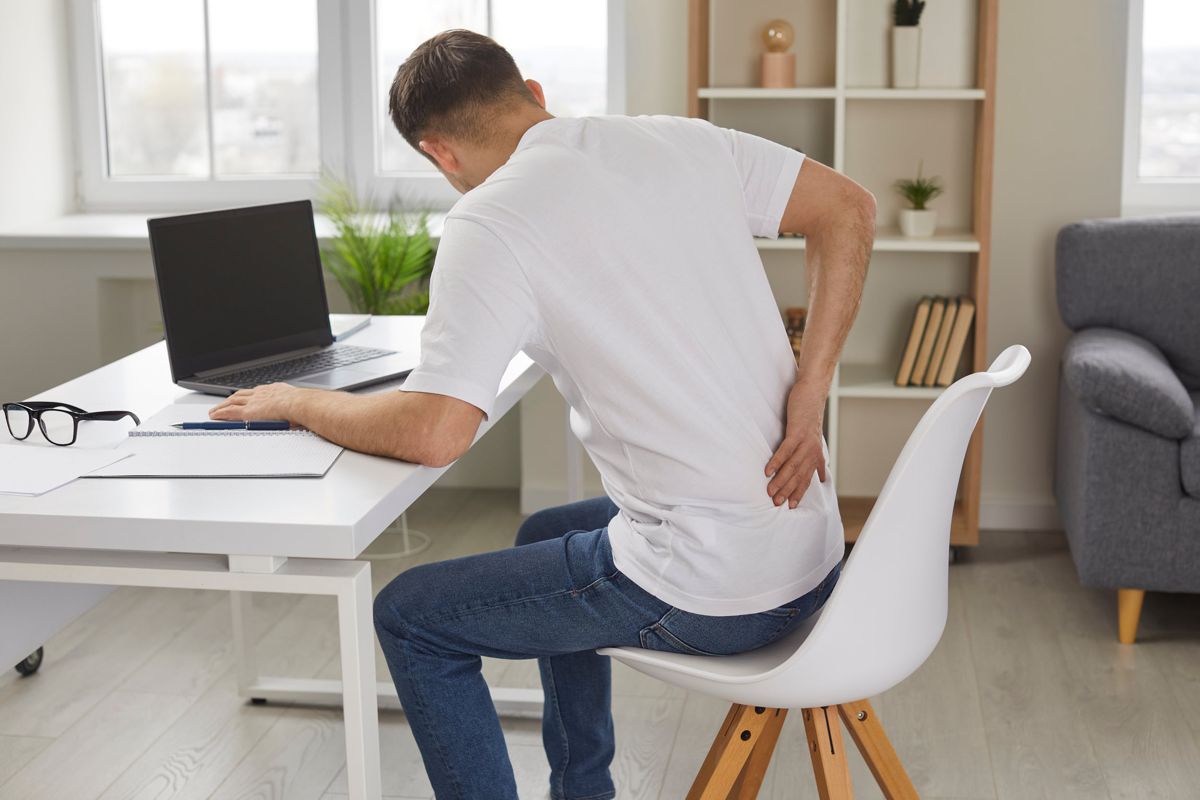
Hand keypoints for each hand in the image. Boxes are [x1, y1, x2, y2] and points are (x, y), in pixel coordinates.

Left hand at [209, 383, 306, 423]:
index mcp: (274, 391)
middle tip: (223, 403)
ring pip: (232, 401)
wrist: (298, 403)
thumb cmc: (302, 405)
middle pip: (241, 395)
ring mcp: (253, 401)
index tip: (243, 398)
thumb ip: (294, 408)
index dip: (247, 396)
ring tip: (215, 411)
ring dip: (222, 406)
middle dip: (231, 399)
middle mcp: (261, 393)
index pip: (256, 392)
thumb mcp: (298, 403)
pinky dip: (220, 413)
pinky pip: (229, 411)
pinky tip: (214, 416)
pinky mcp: (247, 411)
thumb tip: (297, 417)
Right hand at [765, 387, 828, 508]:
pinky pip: (786, 450)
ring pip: (792, 466)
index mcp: (814, 453)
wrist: (812, 392)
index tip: (791, 506)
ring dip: (781, 480)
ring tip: (770, 491)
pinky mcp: (797, 431)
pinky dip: (777, 461)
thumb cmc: (809, 413)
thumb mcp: (813, 438)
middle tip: (776, 503)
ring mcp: (805, 441)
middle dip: (788, 491)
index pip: (806, 478)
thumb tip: (822, 476)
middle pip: (799, 475)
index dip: (799, 492)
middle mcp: (811, 450)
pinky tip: (768, 471)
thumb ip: (815, 458)